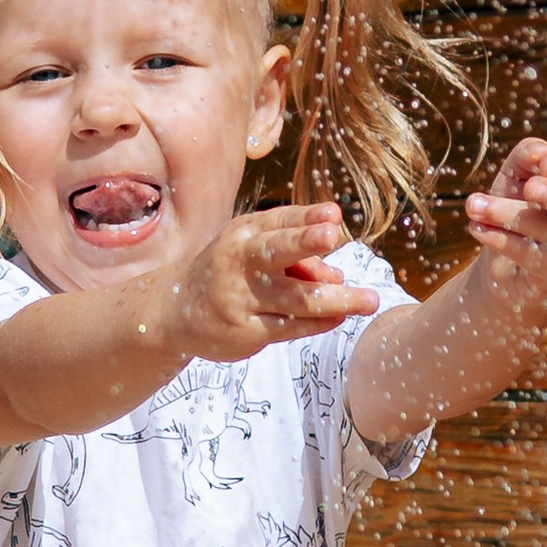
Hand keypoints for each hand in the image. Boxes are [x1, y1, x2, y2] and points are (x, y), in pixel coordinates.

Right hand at [161, 201, 381, 363]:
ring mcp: (240, 298)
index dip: (307, 218)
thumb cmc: (229, 272)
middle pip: (276, 251)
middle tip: (333, 234)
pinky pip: (290, 327)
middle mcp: (239, 262)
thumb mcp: (254, 251)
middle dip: (304, 242)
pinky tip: (340, 318)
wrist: (177, 311)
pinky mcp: (245, 331)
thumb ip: (297, 257)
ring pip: (295, 298)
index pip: (280, 221)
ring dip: (336, 299)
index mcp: (244, 234)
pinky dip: (319, 322)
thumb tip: (339, 276)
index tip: (334, 215)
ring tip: (370, 300)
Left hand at [464, 139, 546, 291]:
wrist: (508, 262)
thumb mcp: (517, 174)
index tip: (546, 165)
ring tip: (475, 205)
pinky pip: (531, 255)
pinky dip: (501, 240)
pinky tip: (478, 228)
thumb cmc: (519, 204)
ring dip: (508, 215)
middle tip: (531, 189)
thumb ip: (527, 156)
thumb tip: (539, 153)